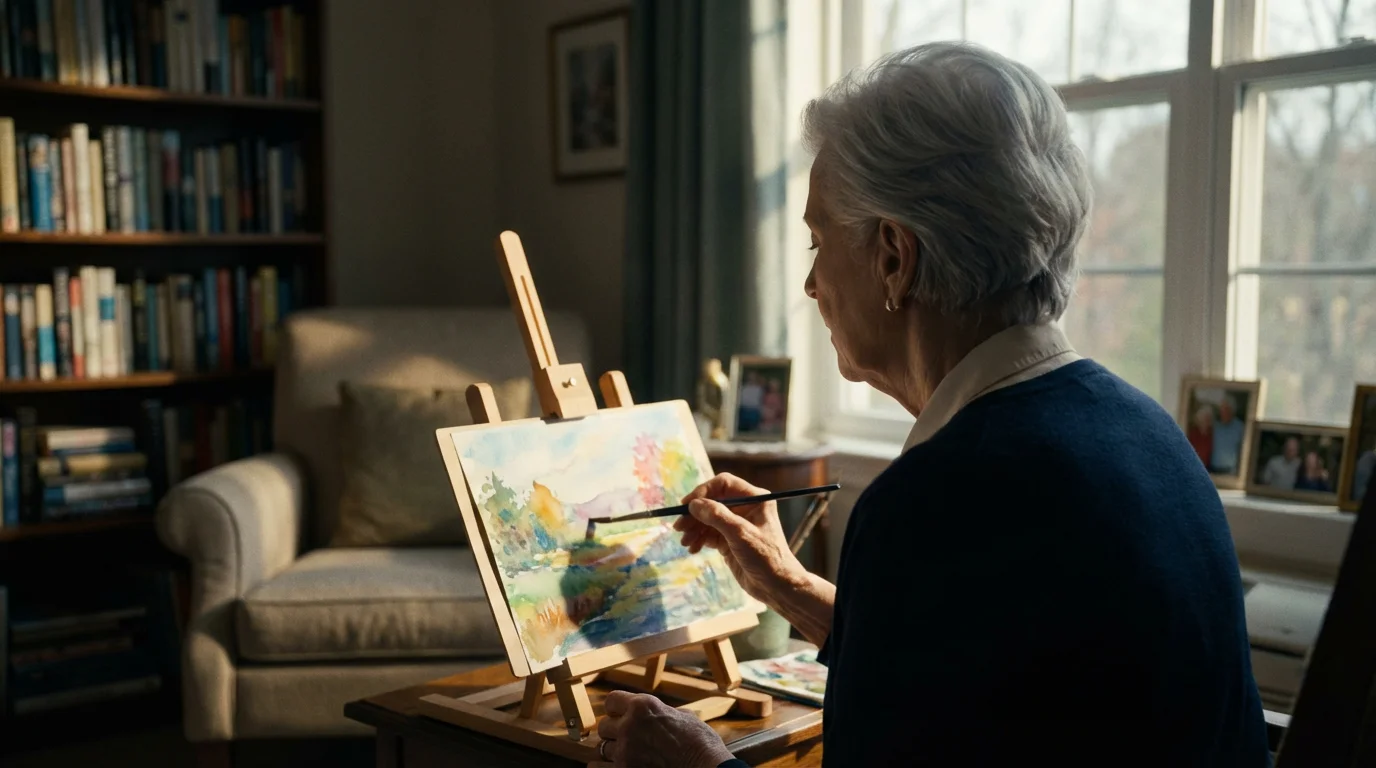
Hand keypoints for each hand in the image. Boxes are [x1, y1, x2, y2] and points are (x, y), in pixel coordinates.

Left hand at [590, 690, 733, 767]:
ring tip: (629, 756)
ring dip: (613, 752)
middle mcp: (630, 726)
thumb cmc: (701, 744)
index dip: (616, 709)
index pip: (611, 701)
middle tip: (629, 739)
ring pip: (602, 749)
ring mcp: (626, 752)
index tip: (620, 715)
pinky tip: (620, 766)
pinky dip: (607, 767)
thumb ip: (662, 713)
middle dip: (614, 732)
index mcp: (644, 706)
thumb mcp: (684, 716)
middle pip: (604, 726)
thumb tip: (658, 714)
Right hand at [674, 473, 805, 601]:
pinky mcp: (729, 540)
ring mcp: (736, 525)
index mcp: (754, 499)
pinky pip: (708, 534)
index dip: (704, 491)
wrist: (776, 586)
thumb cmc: (766, 557)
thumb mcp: (740, 534)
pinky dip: (699, 539)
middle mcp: (745, 508)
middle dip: (695, 514)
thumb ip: (717, 516)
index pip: (723, 484)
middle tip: (679, 527)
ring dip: (694, 528)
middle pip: (712, 502)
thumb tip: (694, 504)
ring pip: (707, 519)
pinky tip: (693, 548)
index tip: (687, 505)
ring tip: (685, 542)